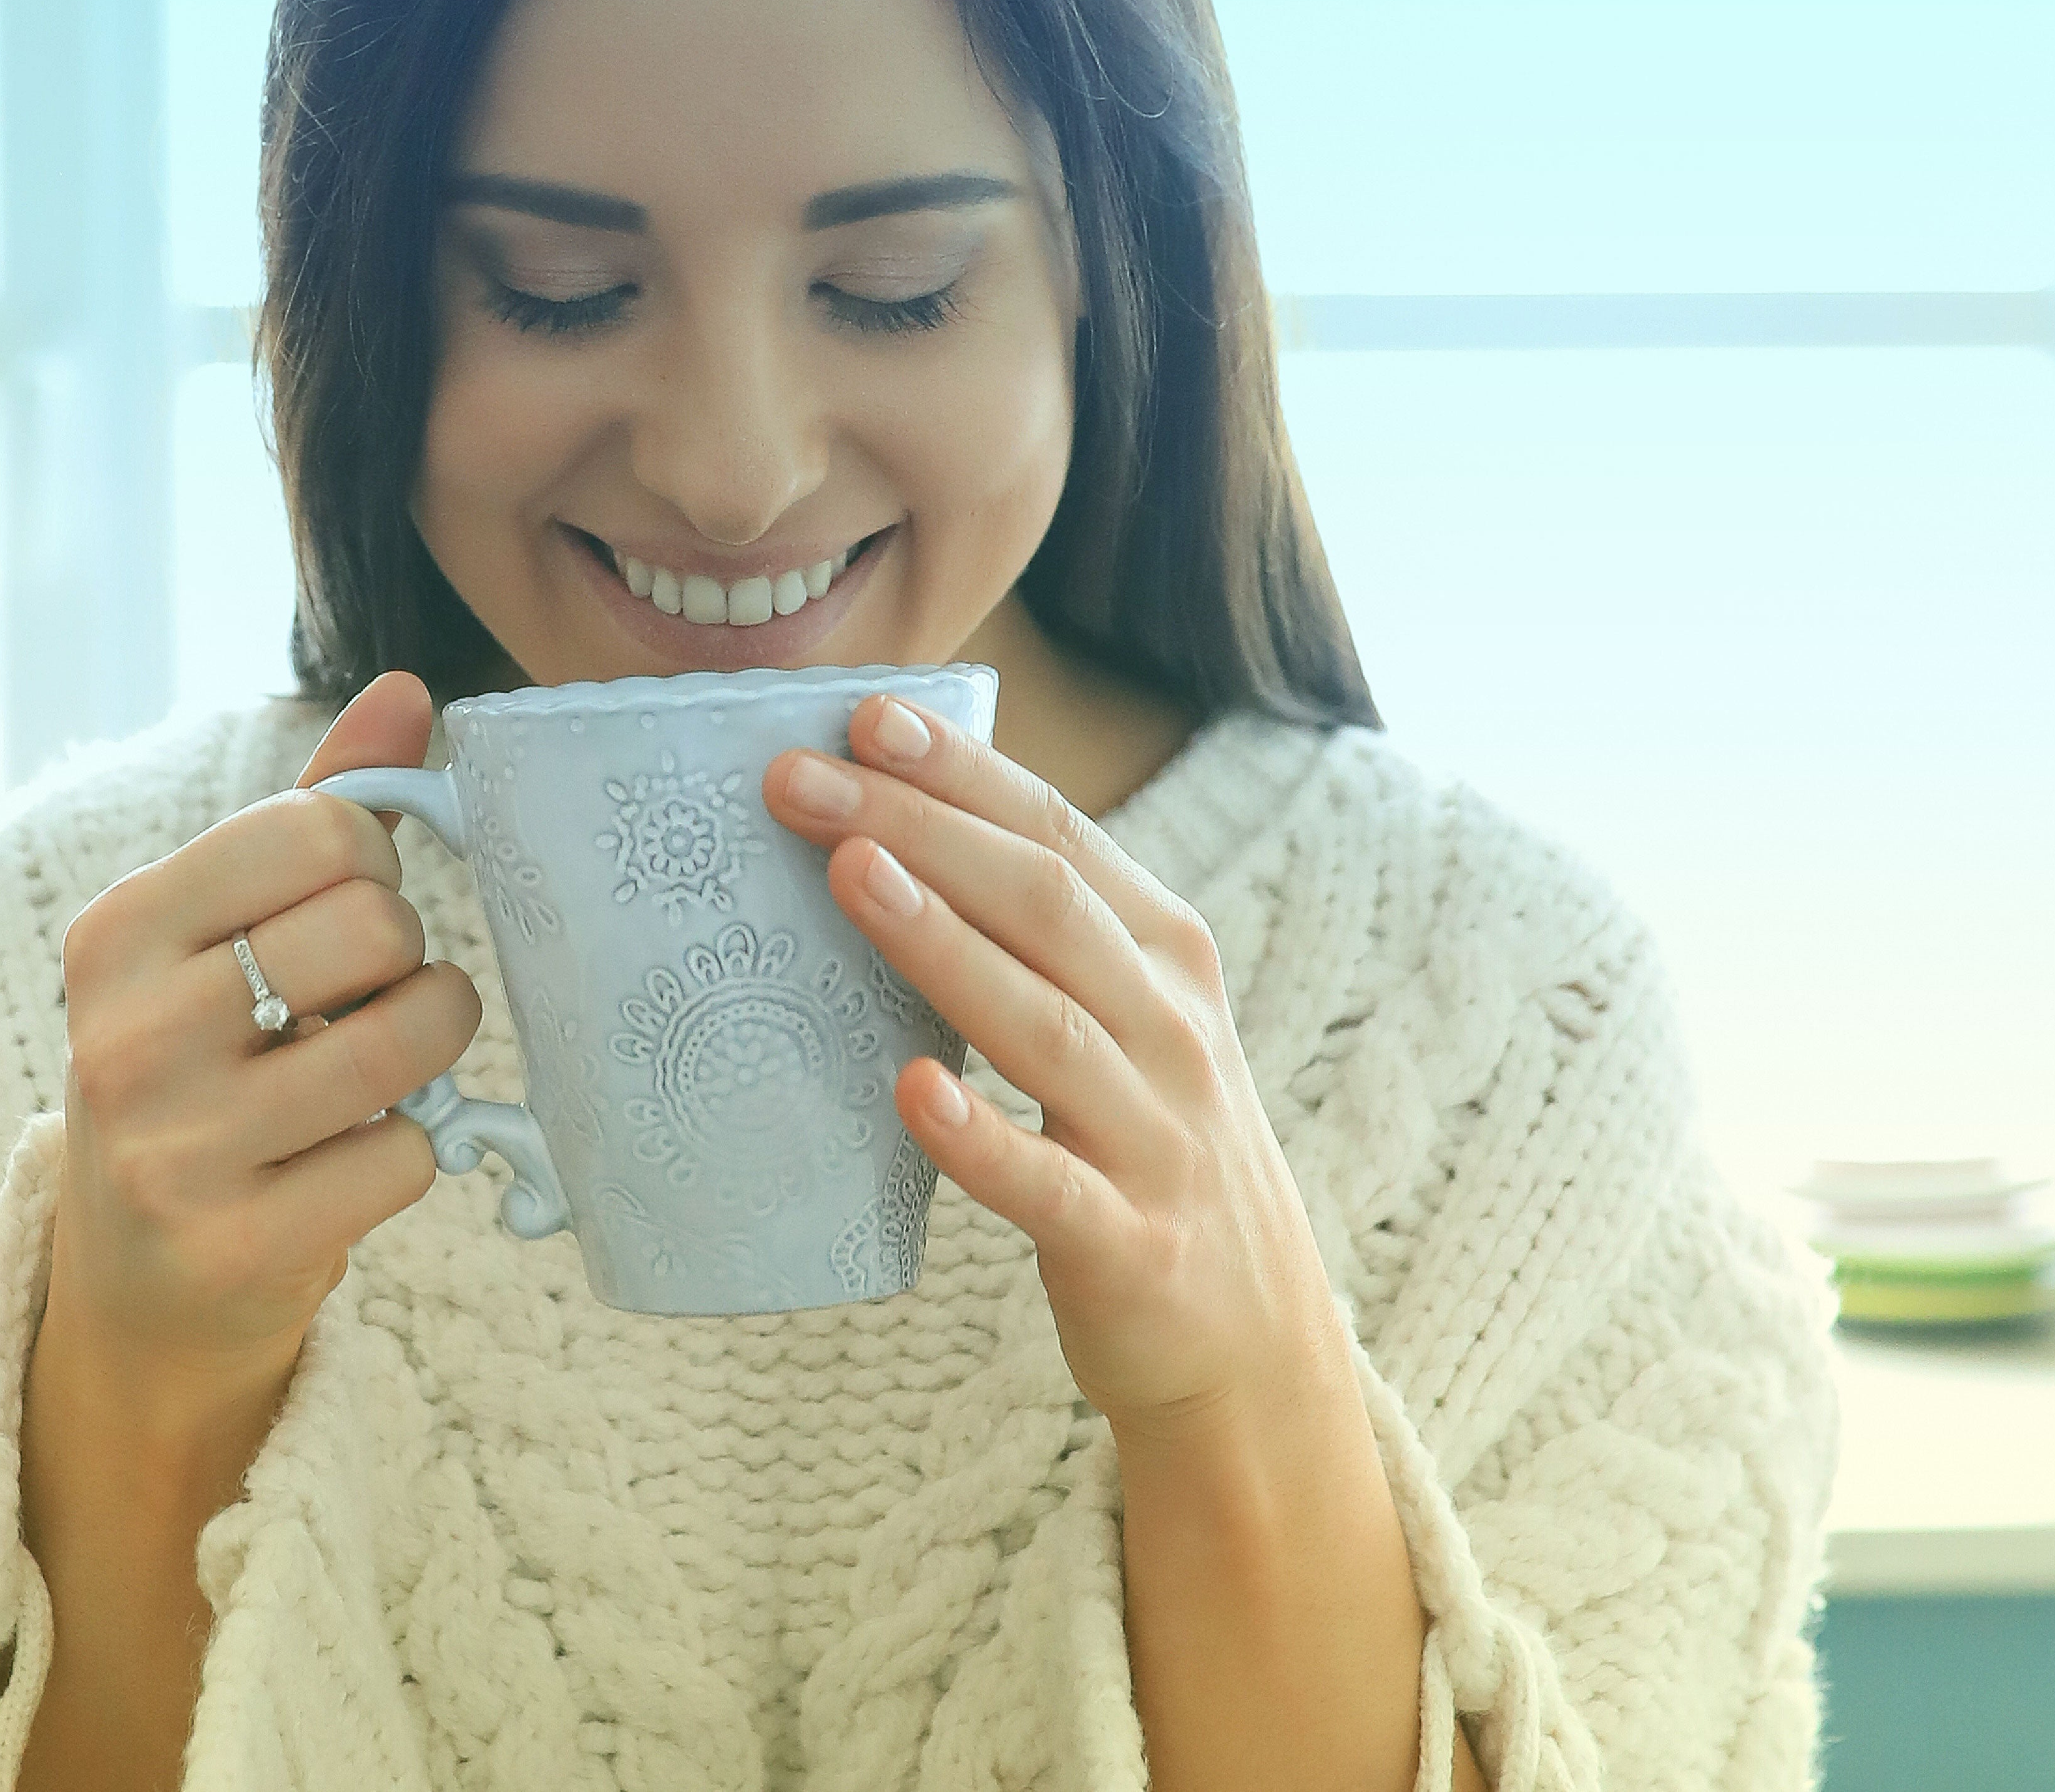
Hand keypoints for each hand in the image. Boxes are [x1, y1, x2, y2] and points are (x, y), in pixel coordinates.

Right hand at [49, 672, 478, 1391]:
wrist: (139, 1283)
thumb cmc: (204, 1071)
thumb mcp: (224, 936)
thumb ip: (316, 808)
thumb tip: (408, 689)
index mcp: (117, 934)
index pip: (317, 828)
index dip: (370, 864)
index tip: (342, 910)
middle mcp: (129, 1036)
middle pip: (375, 927)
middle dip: (405, 958)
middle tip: (364, 997)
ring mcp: (178, 1150)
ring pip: (407, 1041)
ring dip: (431, 1045)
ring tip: (386, 1062)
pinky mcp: (242, 1245)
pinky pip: (410, 1154)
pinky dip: (413, 1150)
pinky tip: (351, 1158)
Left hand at [761, 697, 1337, 1439]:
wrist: (1256, 1337)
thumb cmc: (1149, 1147)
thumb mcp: (1128, 1021)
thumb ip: (1042, 938)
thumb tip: (895, 833)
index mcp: (1166, 958)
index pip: (1060, 836)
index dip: (963, 773)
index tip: (863, 717)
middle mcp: (1171, 1032)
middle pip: (1045, 906)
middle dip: (918, 828)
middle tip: (797, 779)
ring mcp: (1156, 1141)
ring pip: (1046, 1025)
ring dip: (941, 944)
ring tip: (846, 875)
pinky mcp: (1130, 1248)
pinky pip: (1047, 1187)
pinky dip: (979, 1138)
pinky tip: (909, 1091)